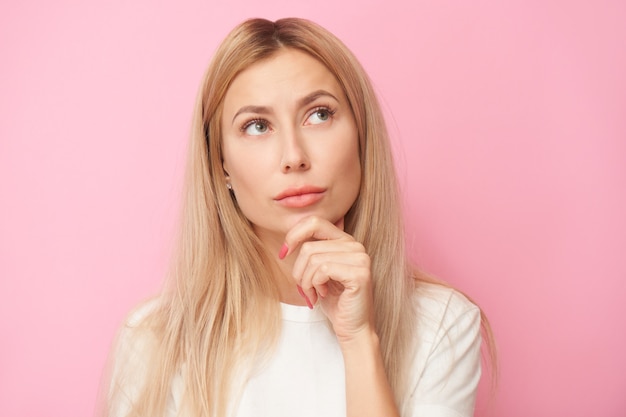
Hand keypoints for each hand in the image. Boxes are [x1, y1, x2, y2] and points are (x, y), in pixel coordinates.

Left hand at [279, 216, 374, 342]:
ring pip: (314, 259)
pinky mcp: (360, 273)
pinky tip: (323, 294)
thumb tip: (288, 239)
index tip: (283, 253)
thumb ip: (311, 252)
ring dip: (306, 282)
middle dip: (299, 271)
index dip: (293, 235)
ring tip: (314, 293)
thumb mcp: (317, 272)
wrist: (352, 329)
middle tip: (304, 288)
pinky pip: (323, 269)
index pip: (314, 222)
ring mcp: (360, 258)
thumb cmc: (334, 302)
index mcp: (345, 241)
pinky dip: (315, 285)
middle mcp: (355, 245)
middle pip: (309, 246)